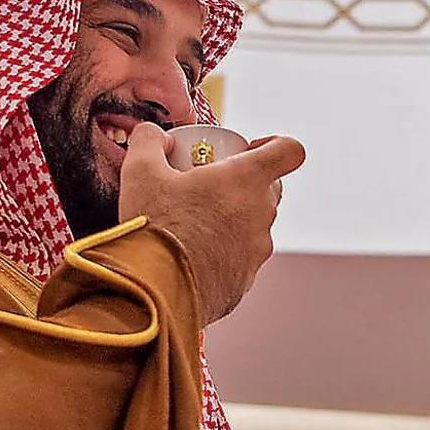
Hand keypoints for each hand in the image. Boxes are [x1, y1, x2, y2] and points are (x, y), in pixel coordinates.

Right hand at [118, 123, 305, 324]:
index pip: (289, 151)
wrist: (153, 292)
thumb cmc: (154, 228)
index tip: (250, 149)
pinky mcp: (246, 281)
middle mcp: (262, 214)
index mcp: (246, 180)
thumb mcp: (140, 172)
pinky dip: (223, 253)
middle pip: (271, 189)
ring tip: (193, 225)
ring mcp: (257, 250)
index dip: (275, 145)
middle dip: (245, 184)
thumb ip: (148, 142)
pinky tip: (191, 256)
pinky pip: (240, 258)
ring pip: (254, 226)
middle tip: (210, 188)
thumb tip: (153, 136)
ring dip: (231, 221)